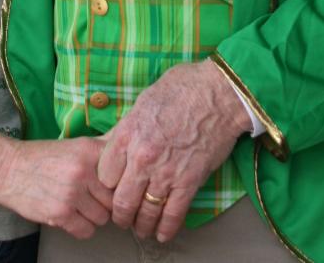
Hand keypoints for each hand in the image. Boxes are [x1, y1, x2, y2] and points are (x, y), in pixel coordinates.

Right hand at [0, 135, 112, 238]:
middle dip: (106, 201)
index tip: (116, 187)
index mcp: (89, 149)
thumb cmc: (43, 157)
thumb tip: (128, 145)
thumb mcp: (75, 145)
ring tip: (80, 206)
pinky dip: (81, 228)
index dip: (120, 183)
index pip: (122, 173)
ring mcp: (71, 193)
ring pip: (102, 217)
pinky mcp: (60, 214)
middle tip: (93, 198)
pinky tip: (72, 216)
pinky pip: (86, 231)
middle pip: (114, 198)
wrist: (9, 169)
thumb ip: (102, 147)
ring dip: (93, 216)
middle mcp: (83, 170)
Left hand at [97, 60, 250, 241]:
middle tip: (122, 217)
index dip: (107, 183)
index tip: (112, 187)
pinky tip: (162, 234)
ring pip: (145, 212)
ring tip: (141, 228)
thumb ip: (130, 126)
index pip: (104, 173)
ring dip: (141, 225)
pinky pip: (173, 215)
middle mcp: (142, 157)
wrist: (219, 93)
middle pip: (121, 200)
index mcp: (127, 134)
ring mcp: (165, 173)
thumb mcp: (144, 100)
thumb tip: (120, 141)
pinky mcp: (189, 182)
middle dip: (120, 213)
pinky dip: (166, 229)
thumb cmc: (183, 88)